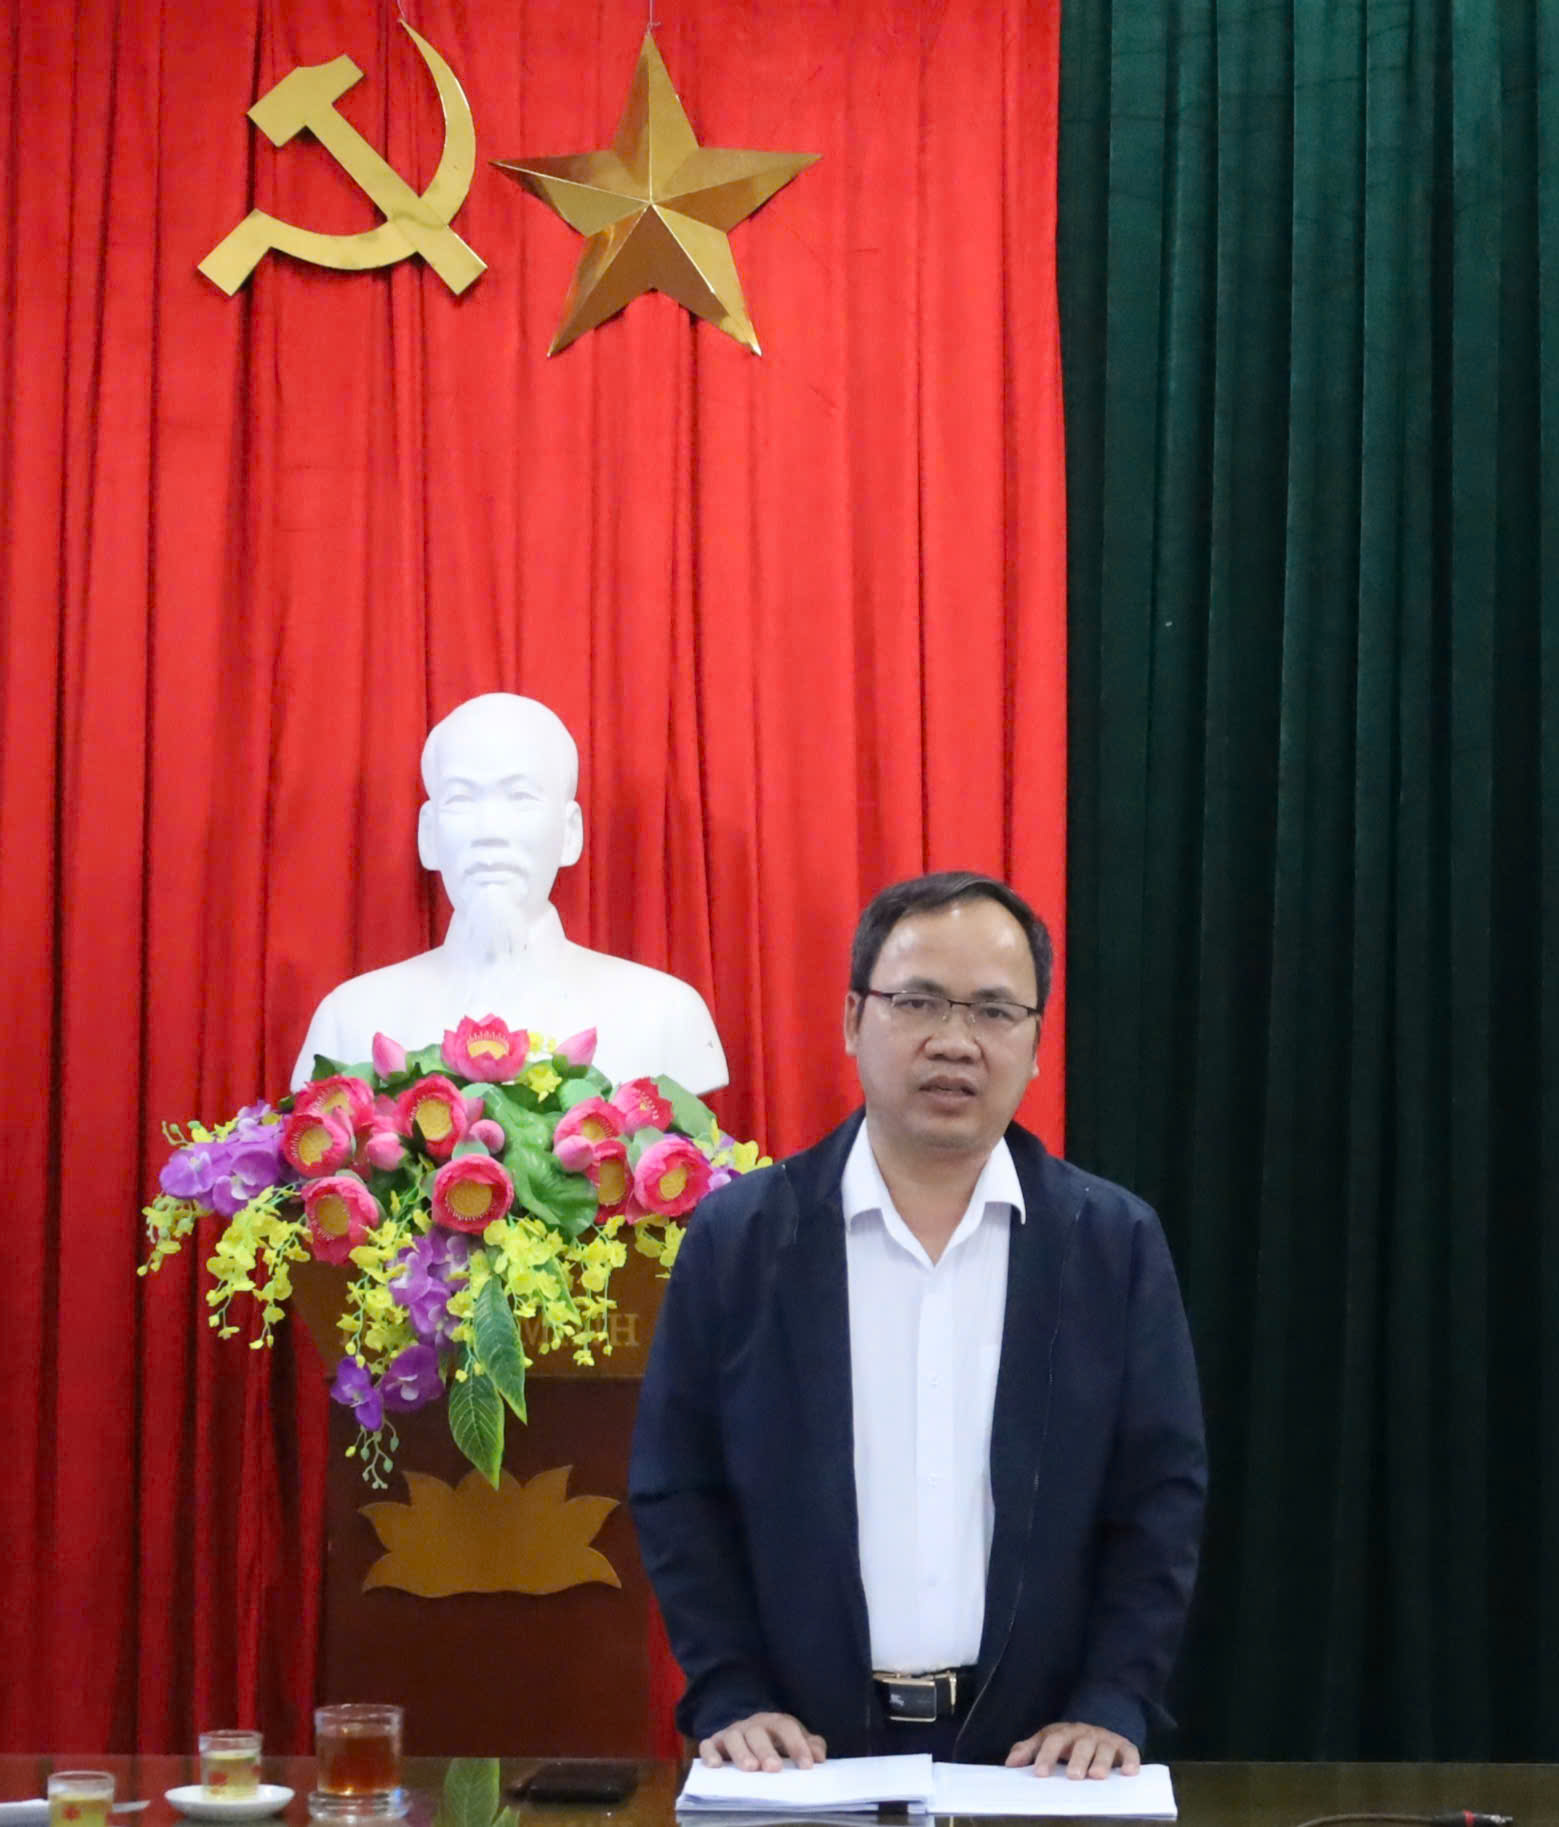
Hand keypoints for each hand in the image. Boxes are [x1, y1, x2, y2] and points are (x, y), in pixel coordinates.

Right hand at [699, 1712, 827, 1771]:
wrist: (746, 1734)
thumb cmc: (775, 1742)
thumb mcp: (794, 1741)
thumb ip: (810, 1745)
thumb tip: (819, 1756)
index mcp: (774, 1722)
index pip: (787, 1728)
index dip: (798, 1745)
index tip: (808, 1766)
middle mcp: (752, 1725)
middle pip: (758, 1732)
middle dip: (766, 1750)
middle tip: (774, 1768)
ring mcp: (732, 1733)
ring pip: (734, 1737)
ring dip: (741, 1752)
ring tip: (751, 1769)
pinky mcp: (714, 1742)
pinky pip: (708, 1745)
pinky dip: (710, 1754)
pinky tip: (716, 1767)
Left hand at [1005, 1722, 1139, 1778]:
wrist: (1099, 1724)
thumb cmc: (1069, 1741)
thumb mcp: (1048, 1740)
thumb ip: (1029, 1750)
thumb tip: (1010, 1764)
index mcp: (1065, 1733)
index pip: (1053, 1741)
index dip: (1046, 1756)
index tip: (1039, 1774)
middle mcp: (1086, 1734)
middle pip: (1082, 1745)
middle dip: (1077, 1760)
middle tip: (1073, 1777)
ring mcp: (1106, 1740)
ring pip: (1105, 1749)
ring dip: (1101, 1762)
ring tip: (1097, 1776)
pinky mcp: (1125, 1747)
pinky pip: (1130, 1752)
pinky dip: (1131, 1762)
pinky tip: (1129, 1773)